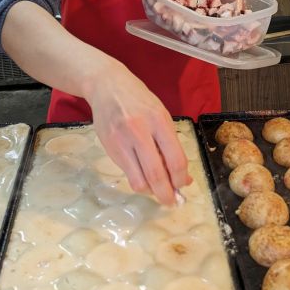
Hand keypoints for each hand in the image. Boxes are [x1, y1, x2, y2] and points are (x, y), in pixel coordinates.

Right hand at [84, 58, 191, 205]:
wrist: (107, 86)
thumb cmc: (140, 101)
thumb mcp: (160, 116)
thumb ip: (171, 145)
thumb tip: (182, 177)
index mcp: (159, 121)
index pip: (175, 159)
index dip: (180, 179)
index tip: (182, 187)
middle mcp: (140, 131)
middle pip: (156, 174)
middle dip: (166, 194)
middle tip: (170, 202)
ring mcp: (122, 140)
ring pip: (138, 180)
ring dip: (150, 191)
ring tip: (155, 189)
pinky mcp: (109, 147)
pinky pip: (127, 173)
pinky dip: (137, 180)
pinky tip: (142, 175)